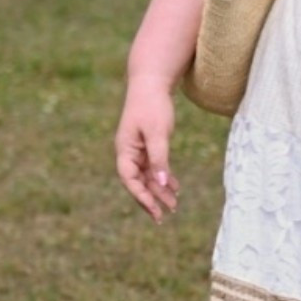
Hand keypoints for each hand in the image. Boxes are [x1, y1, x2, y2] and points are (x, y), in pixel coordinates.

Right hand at [115, 76, 179, 222]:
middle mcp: (128, 153)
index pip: (129, 180)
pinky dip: (164, 177)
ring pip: (147, 176)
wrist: (152, 84)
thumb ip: (159, 159)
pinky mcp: (148, 146)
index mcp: (124, 150)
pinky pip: (154, 167)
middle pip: (138, 182)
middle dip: (151, 199)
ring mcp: (138, 150)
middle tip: (166, 215)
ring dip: (159, 190)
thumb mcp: (158, 133)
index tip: (154, 210)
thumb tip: (160, 184)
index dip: (141, 196)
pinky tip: (175, 187)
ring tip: (174, 206)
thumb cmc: (152, 106)